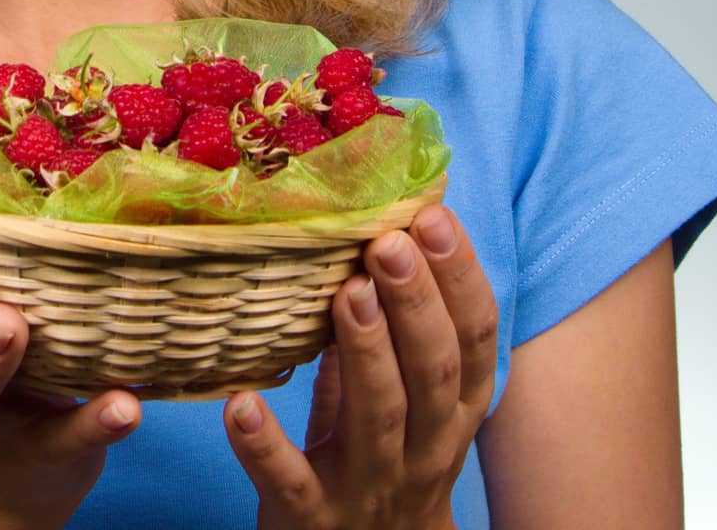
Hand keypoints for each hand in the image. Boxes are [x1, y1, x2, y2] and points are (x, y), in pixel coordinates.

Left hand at [220, 204, 497, 528]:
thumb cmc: (386, 456)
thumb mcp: (411, 396)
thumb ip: (400, 327)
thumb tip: (381, 223)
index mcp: (454, 410)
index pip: (474, 340)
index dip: (460, 278)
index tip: (433, 216)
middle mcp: (424, 448)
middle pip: (432, 372)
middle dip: (415, 302)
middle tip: (388, 241)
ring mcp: (367, 485)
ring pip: (378, 418)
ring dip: (365, 353)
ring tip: (347, 292)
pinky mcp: (309, 517)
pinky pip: (289, 480)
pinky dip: (265, 444)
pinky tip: (242, 402)